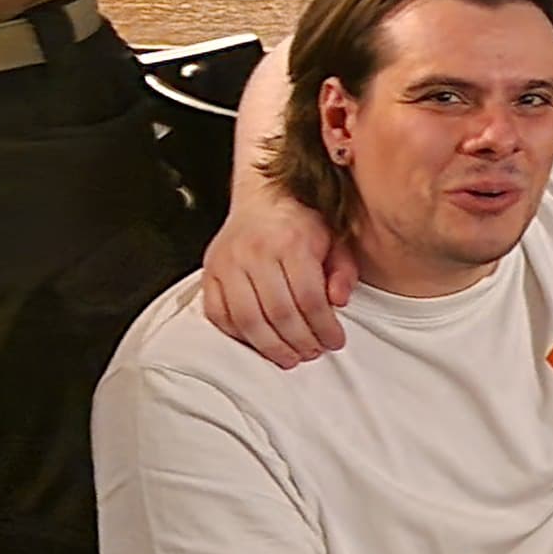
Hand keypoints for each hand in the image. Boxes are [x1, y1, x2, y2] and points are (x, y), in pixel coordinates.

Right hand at [198, 187, 352, 367]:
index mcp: (291, 242)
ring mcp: (228, 262)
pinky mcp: (209, 272)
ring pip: (248, 319)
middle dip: (300, 342)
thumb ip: (343, 271)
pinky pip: (219, 314)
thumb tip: (339, 302)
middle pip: (279, 314)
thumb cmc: (301, 220)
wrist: (262, 196)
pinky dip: (238, 335)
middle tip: (313, 353)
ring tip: (289, 357)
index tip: (335, 341)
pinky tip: (258, 342)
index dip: (324, 327)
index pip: (309, 298)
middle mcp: (256, 252)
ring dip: (270, 347)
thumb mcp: (335, 239)